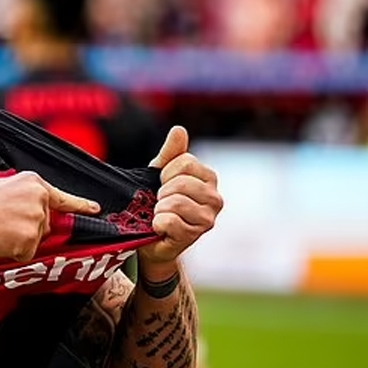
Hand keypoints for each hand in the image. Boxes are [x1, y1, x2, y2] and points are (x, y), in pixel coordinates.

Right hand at [0, 172, 100, 261]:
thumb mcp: (2, 189)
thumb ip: (24, 197)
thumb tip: (35, 212)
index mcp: (32, 182)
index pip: (62, 196)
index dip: (80, 204)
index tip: (95, 209)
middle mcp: (39, 198)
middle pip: (45, 223)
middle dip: (27, 229)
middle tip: (0, 224)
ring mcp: (37, 219)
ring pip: (36, 239)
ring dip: (19, 241)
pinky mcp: (31, 239)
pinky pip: (27, 253)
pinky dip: (14, 252)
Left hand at [139, 126, 223, 266]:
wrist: (152, 237)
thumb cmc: (160, 202)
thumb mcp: (161, 174)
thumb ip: (171, 153)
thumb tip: (179, 129)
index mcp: (209, 178)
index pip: (185, 162)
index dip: (166, 173)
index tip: (163, 184)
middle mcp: (215, 198)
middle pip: (181, 183)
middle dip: (162, 192)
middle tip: (161, 202)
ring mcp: (207, 219)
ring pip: (175, 202)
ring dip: (159, 208)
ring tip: (161, 214)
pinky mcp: (194, 236)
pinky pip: (168, 220)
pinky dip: (157, 223)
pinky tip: (161, 227)